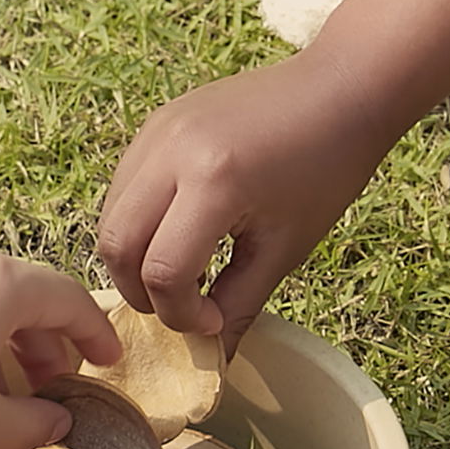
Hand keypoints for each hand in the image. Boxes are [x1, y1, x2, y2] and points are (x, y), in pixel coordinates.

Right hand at [98, 48, 393, 352]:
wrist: (339, 89)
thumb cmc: (326, 170)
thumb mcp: (285, 249)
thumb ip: (239, 305)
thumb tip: (212, 359)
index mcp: (214, 181)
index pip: (164, 272)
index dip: (181, 315)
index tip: (213, 322)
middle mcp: (173, 151)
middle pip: (118, 247)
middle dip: (142, 293)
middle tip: (183, 306)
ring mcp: (158, 132)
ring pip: (111, 219)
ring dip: (134, 261)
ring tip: (181, 272)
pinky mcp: (154, 124)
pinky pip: (122, 190)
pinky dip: (137, 226)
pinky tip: (178, 235)